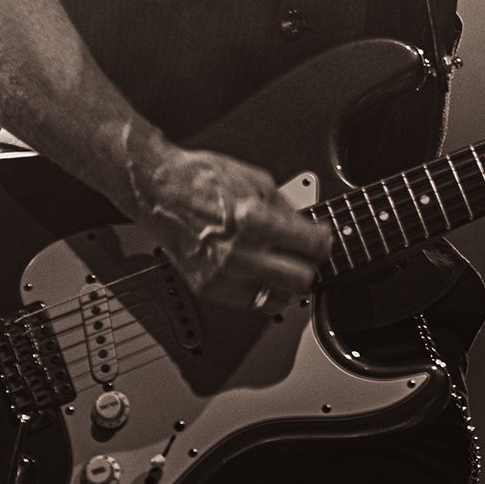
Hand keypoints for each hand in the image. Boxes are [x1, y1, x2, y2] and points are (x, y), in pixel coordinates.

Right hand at [124, 134, 331, 310]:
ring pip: (277, 300)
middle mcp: (239, 253)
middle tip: (307, 256)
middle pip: (301, 281)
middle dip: (310, 266)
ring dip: (287, 285)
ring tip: (284, 266)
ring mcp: (222, 275)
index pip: (311, 247)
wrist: (159, 191)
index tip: (323, 240)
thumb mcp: (257, 181)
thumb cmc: (202, 180)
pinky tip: (258, 271)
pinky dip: (260, 290)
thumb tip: (308, 229)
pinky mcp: (208, 289)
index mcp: (254, 221)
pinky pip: (250, 303)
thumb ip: (287, 210)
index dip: (324, 242)